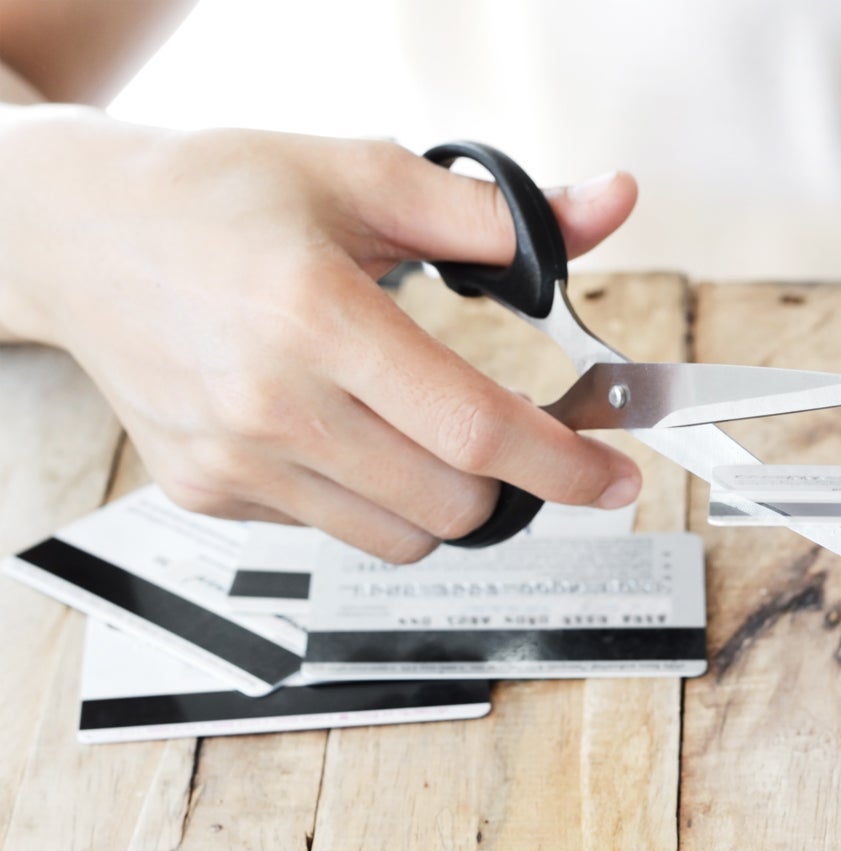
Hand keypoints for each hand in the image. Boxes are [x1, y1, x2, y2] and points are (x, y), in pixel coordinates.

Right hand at [0, 108, 641, 560]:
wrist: (82, 234)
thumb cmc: (218, 196)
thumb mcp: (363, 175)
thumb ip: (498, 215)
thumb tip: (607, 208)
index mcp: (318, 315)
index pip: (475, 429)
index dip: (563, 464)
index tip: (612, 476)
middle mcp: (270, 401)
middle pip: (452, 505)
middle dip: (508, 479)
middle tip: (507, 430)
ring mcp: (234, 459)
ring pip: (401, 539)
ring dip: (442, 499)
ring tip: (417, 425)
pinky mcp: (209, 493)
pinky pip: (332, 530)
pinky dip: (367, 498)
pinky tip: (339, 430)